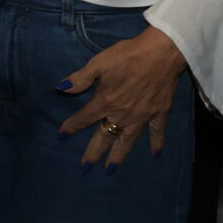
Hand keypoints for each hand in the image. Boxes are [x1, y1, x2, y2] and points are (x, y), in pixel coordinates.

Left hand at [58, 25, 187, 165]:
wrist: (160, 53)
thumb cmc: (127, 55)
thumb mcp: (99, 62)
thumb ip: (81, 78)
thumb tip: (61, 88)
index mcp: (105, 101)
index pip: (84, 118)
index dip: (71, 127)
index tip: (62, 135)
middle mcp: (122, 114)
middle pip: (104, 136)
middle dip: (93, 152)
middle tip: (85, 168)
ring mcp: (142, 116)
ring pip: (127, 141)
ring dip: (118, 156)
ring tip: (110, 169)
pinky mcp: (159, 113)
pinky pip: (157, 132)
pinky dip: (157, 143)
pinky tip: (155, 155)